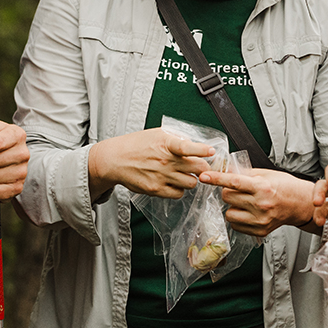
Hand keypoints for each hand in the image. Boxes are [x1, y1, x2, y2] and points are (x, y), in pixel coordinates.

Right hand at [88, 128, 214, 199]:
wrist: (116, 160)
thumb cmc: (136, 145)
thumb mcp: (157, 134)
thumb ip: (176, 139)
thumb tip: (194, 144)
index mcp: (166, 144)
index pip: (187, 148)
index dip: (202, 150)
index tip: (211, 151)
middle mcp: (165, 161)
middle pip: (198, 168)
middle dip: (203, 167)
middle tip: (202, 166)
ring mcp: (162, 176)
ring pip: (192, 183)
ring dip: (192, 179)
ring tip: (185, 174)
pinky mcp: (156, 189)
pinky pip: (179, 194)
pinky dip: (180, 189)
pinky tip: (175, 182)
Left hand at [199, 168, 313, 236]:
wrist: (300, 204)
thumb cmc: (285, 187)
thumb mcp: (266, 174)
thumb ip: (245, 173)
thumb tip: (225, 169)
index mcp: (262, 187)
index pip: (234, 182)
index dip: (216, 179)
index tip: (204, 177)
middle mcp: (260, 205)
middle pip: (228, 197)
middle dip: (228, 191)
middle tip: (240, 190)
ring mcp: (260, 220)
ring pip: (229, 213)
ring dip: (232, 206)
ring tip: (245, 202)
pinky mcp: (259, 231)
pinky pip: (236, 225)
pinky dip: (238, 218)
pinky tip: (248, 212)